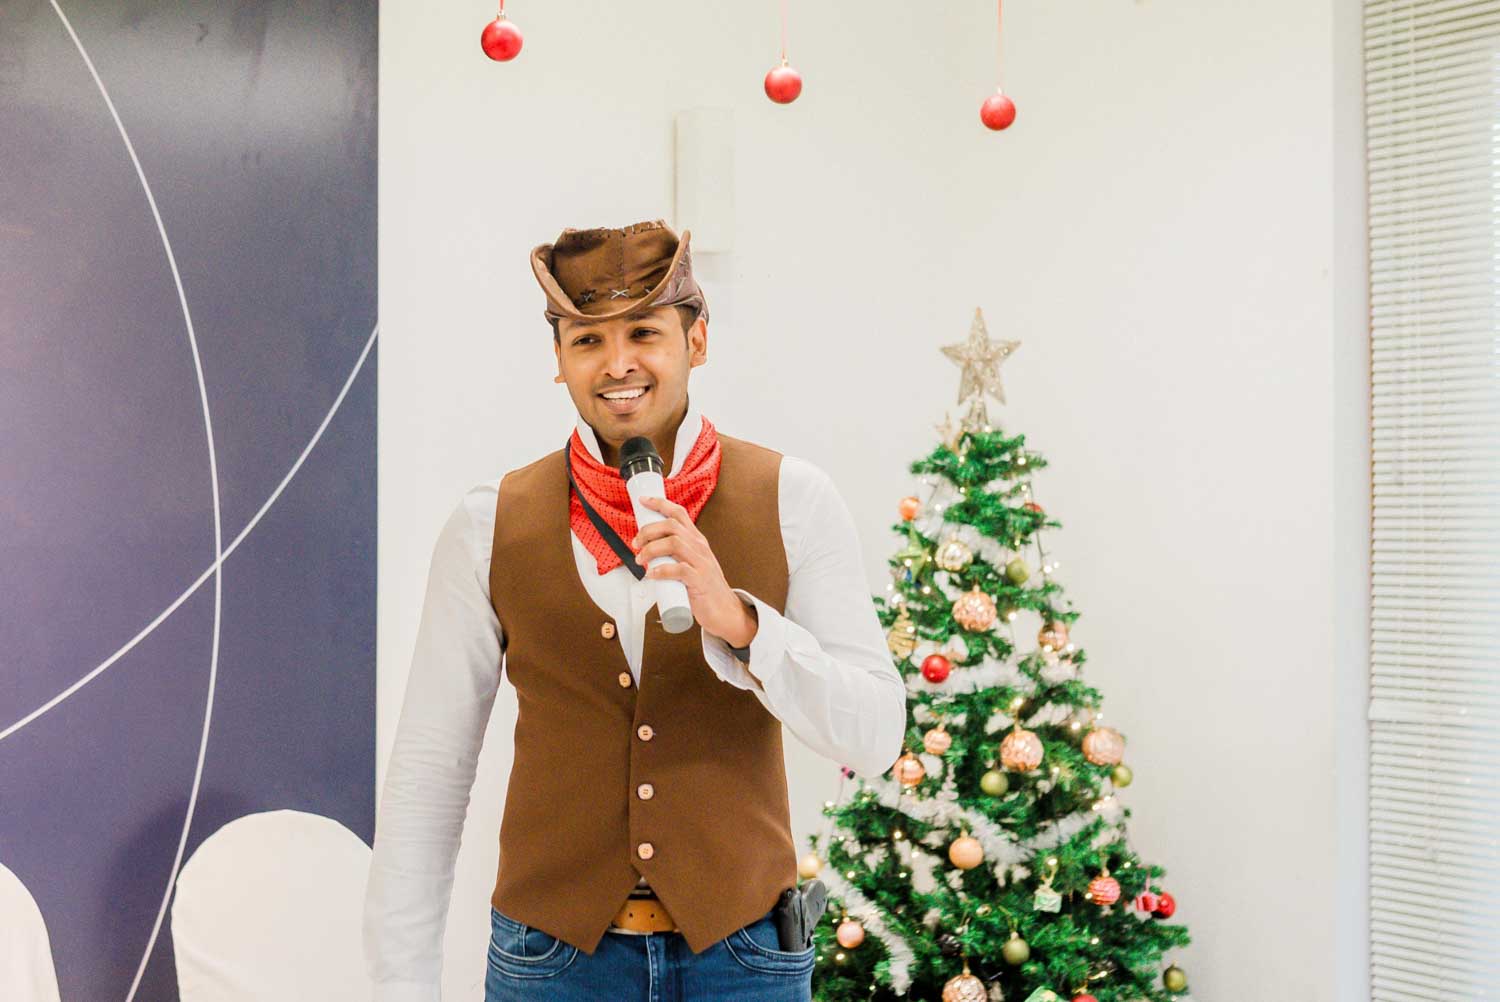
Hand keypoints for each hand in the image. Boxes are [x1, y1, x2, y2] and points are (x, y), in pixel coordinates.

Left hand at [630, 496, 757, 646]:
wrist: (725, 611)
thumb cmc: (705, 588)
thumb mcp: (692, 563)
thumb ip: (675, 553)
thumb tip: (648, 549)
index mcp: (696, 541)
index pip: (679, 514)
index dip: (660, 504)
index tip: (643, 501)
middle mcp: (700, 548)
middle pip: (672, 526)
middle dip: (649, 531)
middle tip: (636, 543)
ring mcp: (701, 563)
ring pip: (674, 544)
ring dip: (651, 549)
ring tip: (640, 560)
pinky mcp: (700, 581)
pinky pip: (679, 570)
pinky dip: (662, 570)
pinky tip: (652, 575)